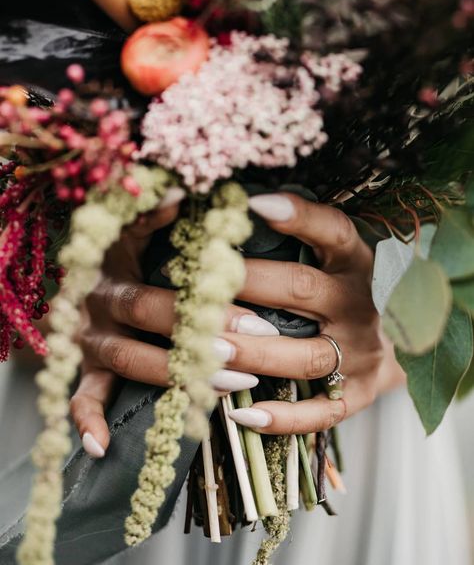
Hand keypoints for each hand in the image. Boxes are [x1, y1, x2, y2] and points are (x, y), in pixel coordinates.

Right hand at [71, 188, 277, 456]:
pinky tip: (102, 445)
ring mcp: (88, 340)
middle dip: (201, 336)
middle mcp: (99, 303)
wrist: (71, 274)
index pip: (163, 281)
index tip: (256, 319)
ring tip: (233, 383)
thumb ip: (154, 212)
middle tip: (252, 348)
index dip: (206, 302)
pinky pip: (80, 396)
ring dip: (176, 376)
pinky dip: (87, 420)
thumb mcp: (130, 226)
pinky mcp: (81, 366)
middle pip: (148, 319)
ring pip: (128, 361)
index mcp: (115, 266)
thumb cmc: (112, 249)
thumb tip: (183, 190)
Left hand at [224, 193, 405, 434]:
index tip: (254, 205)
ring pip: (304, 355)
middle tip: (198, 285)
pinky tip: (241, 414)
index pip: (332, 231)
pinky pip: (321, 410)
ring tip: (206, 350)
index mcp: (355, 262)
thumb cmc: (348, 291)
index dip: (298, 216)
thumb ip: (304, 241)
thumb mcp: (338, 259)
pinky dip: (283, 417)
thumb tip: (242, 210)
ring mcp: (361, 352)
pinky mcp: (359, 393)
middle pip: (301, 290)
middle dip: (247, 286)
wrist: (403, 341)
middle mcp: (360, 304)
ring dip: (253, 353)